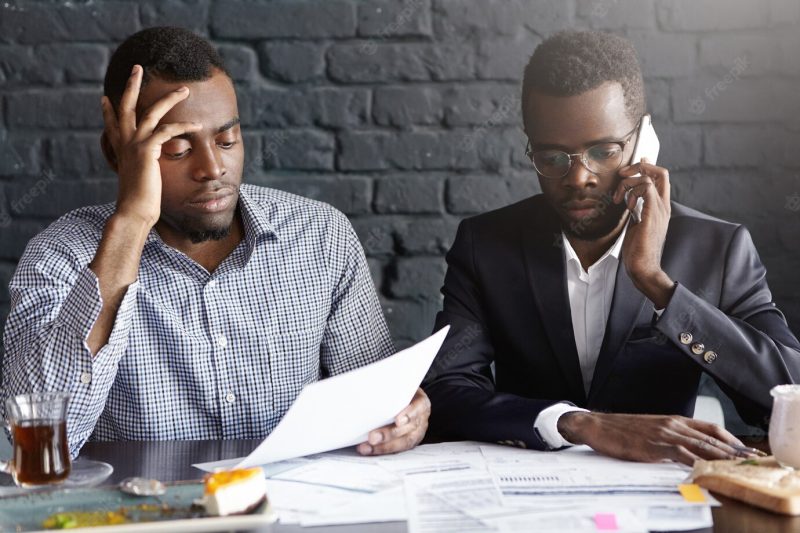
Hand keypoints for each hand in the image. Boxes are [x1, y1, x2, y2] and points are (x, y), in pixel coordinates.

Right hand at [101, 64, 201, 227]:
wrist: (133, 212)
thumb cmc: (139, 202)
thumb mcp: (138, 181)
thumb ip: (140, 170)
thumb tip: (144, 172)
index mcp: (121, 149)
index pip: (112, 124)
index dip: (108, 110)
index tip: (105, 98)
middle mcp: (125, 143)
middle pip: (127, 105)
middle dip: (132, 84)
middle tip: (137, 67)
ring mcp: (135, 145)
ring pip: (151, 112)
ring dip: (169, 98)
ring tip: (185, 89)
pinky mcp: (147, 151)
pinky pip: (168, 131)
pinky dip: (184, 126)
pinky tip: (197, 125)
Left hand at [357, 388, 430, 455]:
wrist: (407, 400)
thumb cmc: (401, 393)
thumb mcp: (400, 388)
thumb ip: (391, 392)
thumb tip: (373, 389)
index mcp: (421, 403)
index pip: (418, 408)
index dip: (409, 415)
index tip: (397, 421)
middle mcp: (421, 420)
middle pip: (408, 429)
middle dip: (389, 434)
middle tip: (372, 437)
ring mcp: (416, 433)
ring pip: (402, 442)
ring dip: (383, 447)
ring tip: (367, 448)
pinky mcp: (407, 442)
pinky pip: (396, 449)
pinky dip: (380, 450)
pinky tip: (368, 450)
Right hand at [558, 412, 754, 465]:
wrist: (596, 425)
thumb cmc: (621, 430)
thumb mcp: (651, 430)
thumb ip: (670, 437)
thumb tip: (688, 451)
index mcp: (674, 420)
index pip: (711, 428)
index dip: (732, 440)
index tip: (747, 451)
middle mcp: (673, 425)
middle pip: (712, 439)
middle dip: (735, 452)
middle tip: (754, 463)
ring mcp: (664, 435)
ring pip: (701, 446)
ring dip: (722, 459)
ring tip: (739, 469)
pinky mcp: (653, 446)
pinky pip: (680, 454)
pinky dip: (695, 463)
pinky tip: (706, 471)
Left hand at [614, 158, 673, 307]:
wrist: (643, 268)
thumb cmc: (638, 250)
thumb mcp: (636, 224)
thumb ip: (636, 210)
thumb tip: (629, 200)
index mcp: (661, 207)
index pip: (660, 178)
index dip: (645, 168)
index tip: (627, 173)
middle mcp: (663, 206)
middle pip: (661, 172)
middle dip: (640, 166)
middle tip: (622, 176)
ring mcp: (659, 210)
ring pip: (649, 177)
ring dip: (629, 183)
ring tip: (618, 199)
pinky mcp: (651, 215)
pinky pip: (646, 189)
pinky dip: (632, 191)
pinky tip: (626, 206)